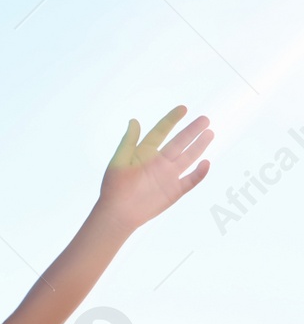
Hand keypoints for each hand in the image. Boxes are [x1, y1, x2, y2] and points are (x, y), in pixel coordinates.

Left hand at [97, 106, 212, 230]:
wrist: (117, 214)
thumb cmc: (113, 188)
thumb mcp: (119, 161)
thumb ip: (128, 142)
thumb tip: (134, 121)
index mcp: (145, 153)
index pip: (161, 132)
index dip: (171, 120)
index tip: (183, 109)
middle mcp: (159, 161)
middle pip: (179, 142)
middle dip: (191, 131)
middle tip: (204, 119)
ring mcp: (168, 175)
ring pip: (188, 157)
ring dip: (199, 146)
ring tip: (209, 133)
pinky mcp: (174, 191)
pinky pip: (191, 180)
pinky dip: (200, 173)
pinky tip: (206, 163)